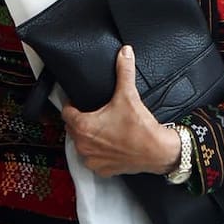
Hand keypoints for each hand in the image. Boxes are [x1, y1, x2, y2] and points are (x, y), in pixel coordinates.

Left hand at [60, 46, 179, 177]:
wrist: (158, 152)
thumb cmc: (141, 128)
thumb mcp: (129, 95)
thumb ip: (124, 71)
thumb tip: (124, 53)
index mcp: (83, 127)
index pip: (66, 112)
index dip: (72, 104)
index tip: (79, 101)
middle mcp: (83, 146)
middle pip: (72, 128)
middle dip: (80, 120)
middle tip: (94, 112)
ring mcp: (92, 160)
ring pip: (81, 145)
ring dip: (87, 137)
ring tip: (101, 127)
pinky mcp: (102, 170)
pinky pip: (92, 159)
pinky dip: (97, 152)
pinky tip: (108, 144)